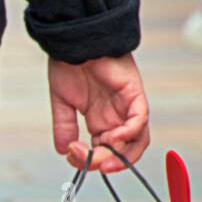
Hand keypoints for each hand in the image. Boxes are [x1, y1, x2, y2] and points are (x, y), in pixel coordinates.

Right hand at [48, 54, 149, 172]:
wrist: (75, 38)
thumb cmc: (69, 62)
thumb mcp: (62, 102)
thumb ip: (64, 127)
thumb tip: (64, 150)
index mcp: (100, 118)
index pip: (104, 150)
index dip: (92, 161)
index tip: (74, 158)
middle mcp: (115, 115)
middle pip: (122, 150)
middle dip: (105, 163)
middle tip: (87, 162)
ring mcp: (126, 105)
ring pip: (136, 140)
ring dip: (120, 155)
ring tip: (100, 156)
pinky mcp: (134, 93)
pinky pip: (140, 120)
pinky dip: (128, 133)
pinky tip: (111, 137)